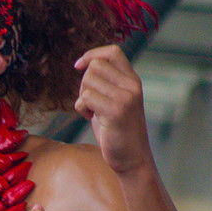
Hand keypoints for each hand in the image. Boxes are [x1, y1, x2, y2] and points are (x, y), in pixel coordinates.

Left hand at [74, 45, 152, 175]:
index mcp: (133, 81)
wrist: (132, 158)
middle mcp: (131, 86)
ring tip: (93, 111)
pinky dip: (81, 108)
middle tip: (90, 102)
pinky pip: (86, 97)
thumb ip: (106, 83)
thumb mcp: (116, 101)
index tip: (79, 66)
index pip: (113, 51)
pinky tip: (91, 118)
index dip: (92, 54)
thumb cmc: (118, 131)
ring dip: (82, 97)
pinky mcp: (115, 111)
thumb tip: (85, 64)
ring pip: (88, 81)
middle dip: (84, 82)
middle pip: (95, 66)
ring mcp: (125, 98)